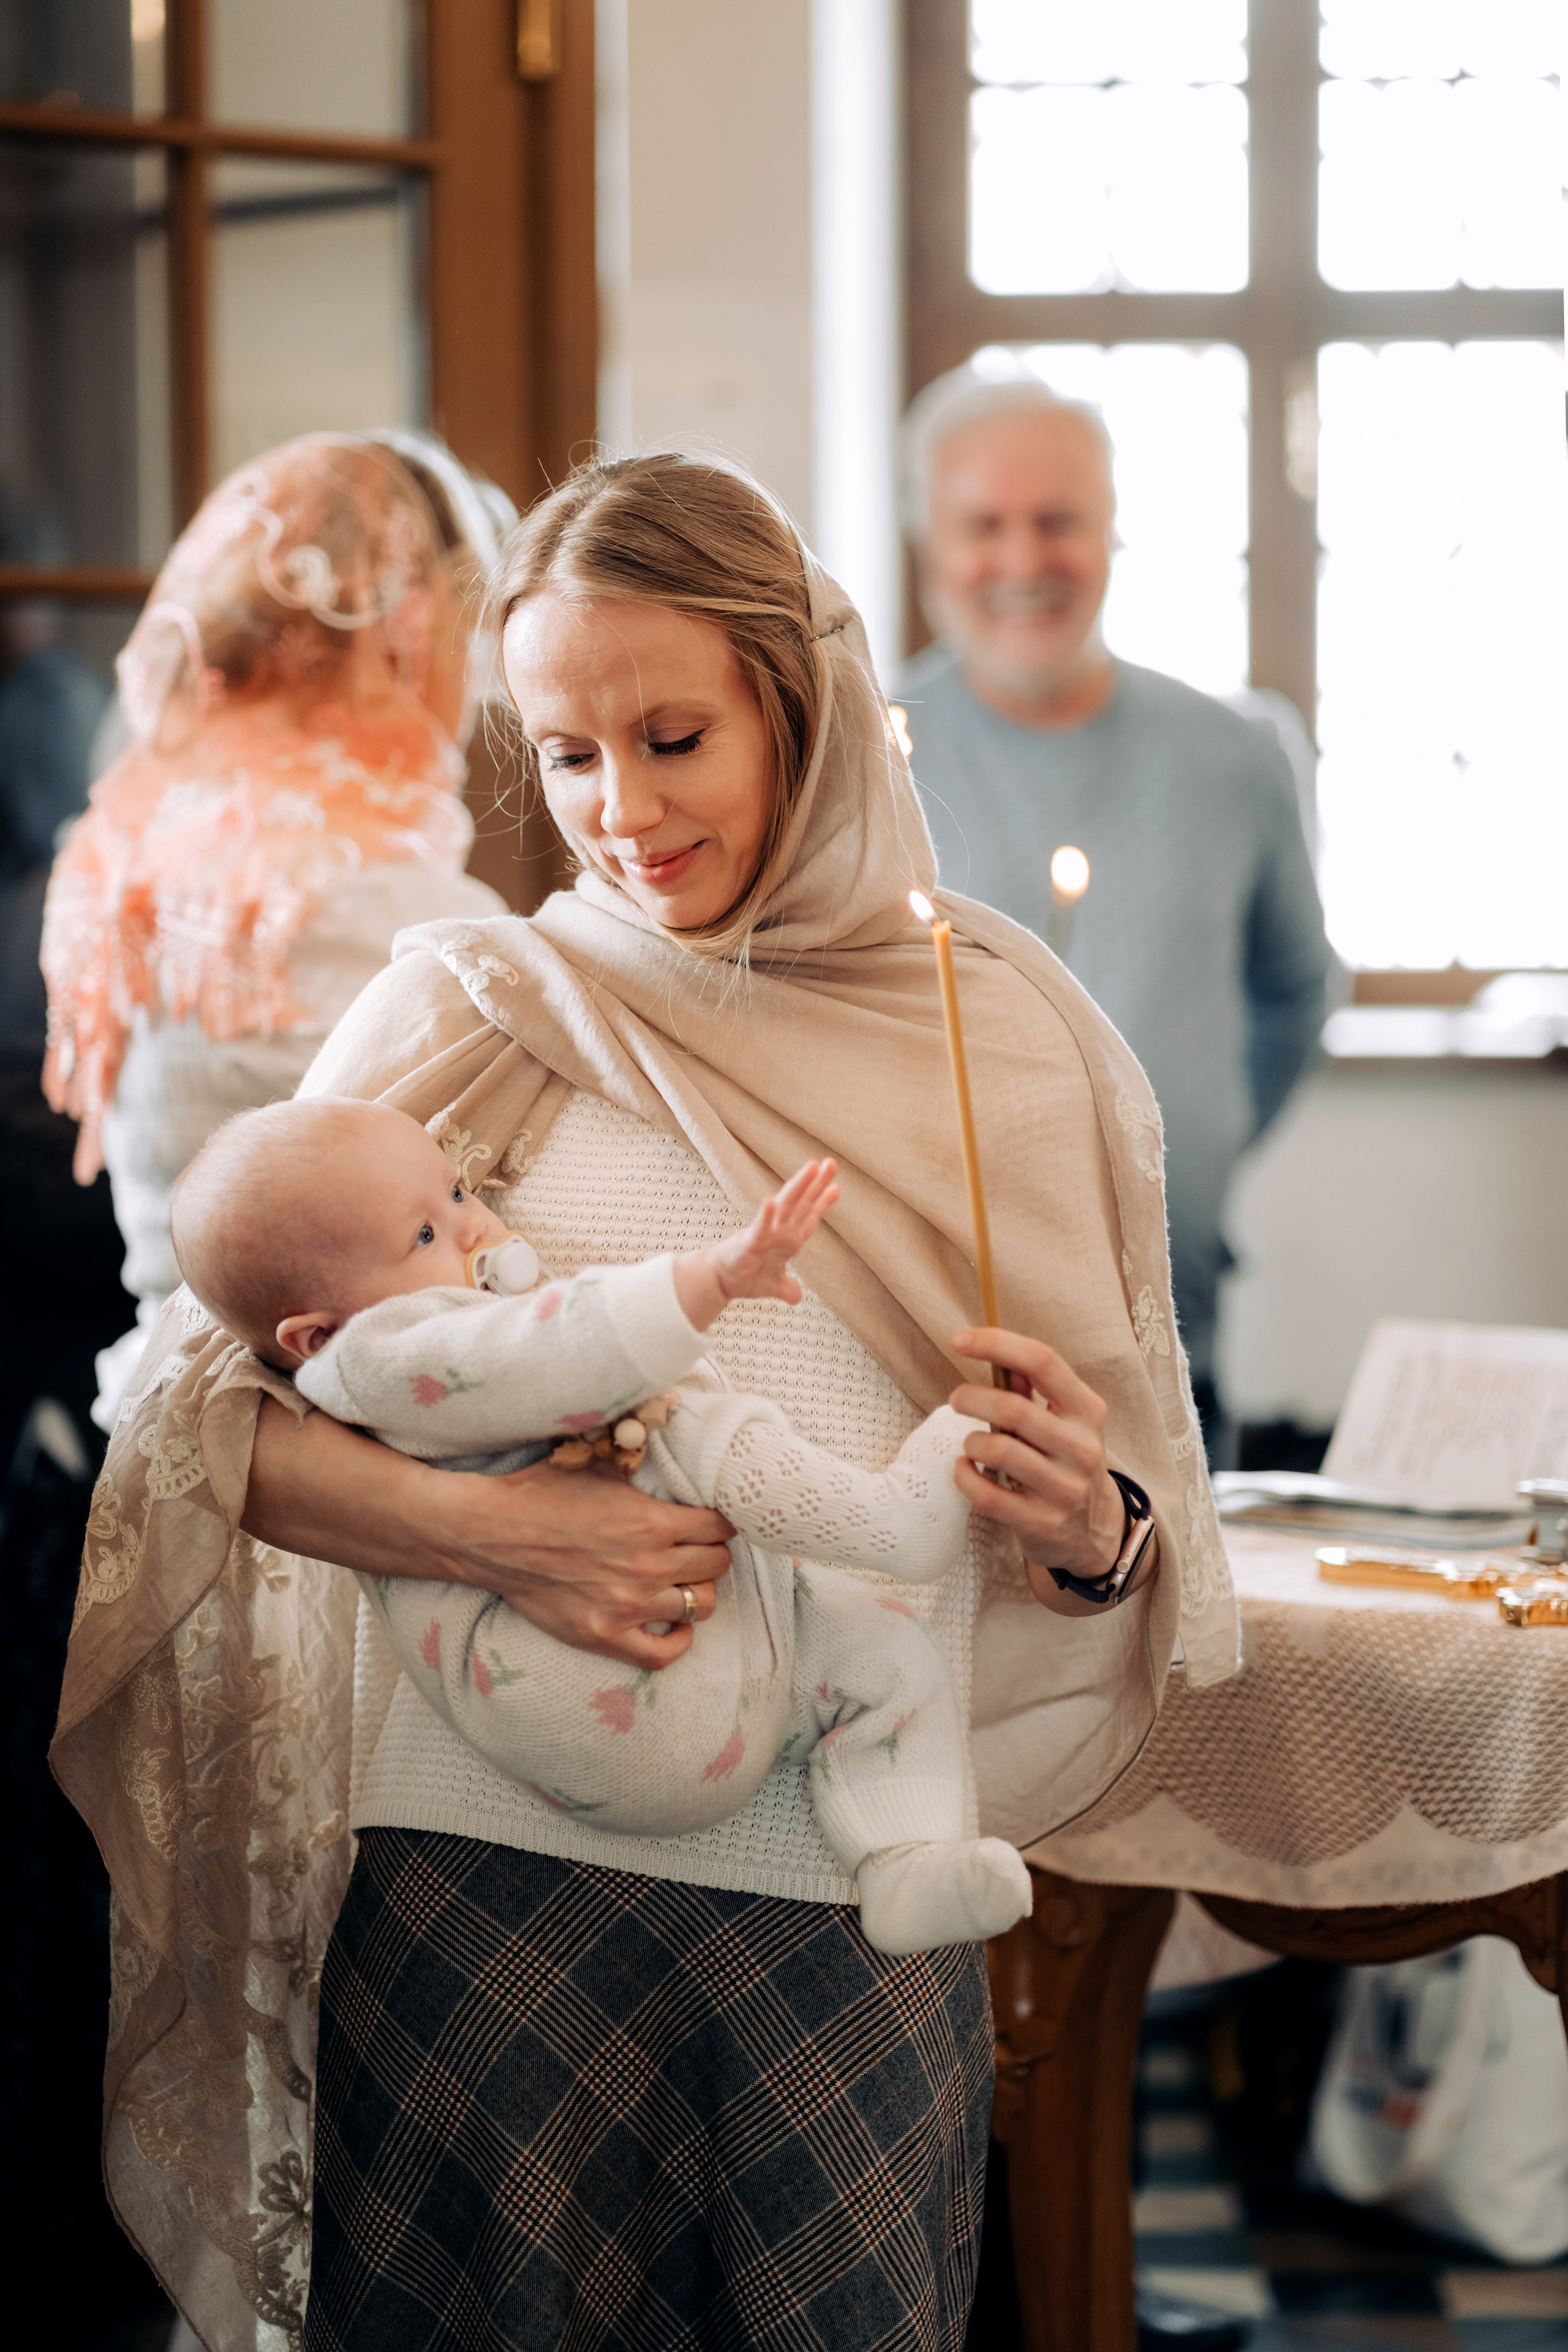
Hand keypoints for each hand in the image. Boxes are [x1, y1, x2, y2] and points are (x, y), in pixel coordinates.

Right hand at [451, 1460, 732, 1668]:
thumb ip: (635, 1452)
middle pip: (716, 1565)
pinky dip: (678, 1641)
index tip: (711, 1520)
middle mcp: (648, 1566)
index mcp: (652, 1522)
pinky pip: (662, 1653)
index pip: (720, 1527)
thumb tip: (663, 1419)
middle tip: (696, 1546)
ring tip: (682, 1579)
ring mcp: (628, 1606)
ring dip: (696, 1590)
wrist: (490, 1534)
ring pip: (698, 1606)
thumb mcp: (594, 1460)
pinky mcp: (604, 1635)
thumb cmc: (540, 1492)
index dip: (720, 1521)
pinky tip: (674, 1623)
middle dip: (711, 1552)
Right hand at [675, 1158, 838, 1325]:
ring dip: (798, 1186)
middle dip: (817, 1183)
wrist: (720, 1281)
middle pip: (802, 1203)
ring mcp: (765, 1233)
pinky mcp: (749, 1242)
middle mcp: (779, 1231)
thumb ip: (787, 1288)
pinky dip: (766, 1216)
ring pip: (786, 1205)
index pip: (809, 1217)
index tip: (836, 1187)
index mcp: (788, 1239)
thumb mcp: (773, 1285)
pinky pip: (759, 1228)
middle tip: (831, 1163)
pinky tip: (770, 1201)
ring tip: (810, 1167)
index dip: (822, 1203)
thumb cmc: (745, 1276)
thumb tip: (796, 1297)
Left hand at [948, 1328, 1127, 1610]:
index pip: (1043, 1362)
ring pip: (998, 1450)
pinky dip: (965, 1476)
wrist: (1095, 1530)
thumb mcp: (1063, 1420)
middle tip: (956, 1400)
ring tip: (971, 1444)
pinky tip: (965, 1468)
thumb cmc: (1066, 1460)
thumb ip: (1030, 1387)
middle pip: (1013, 1408)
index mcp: (1086, 1410)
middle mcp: (1081, 1447)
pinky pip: (987, 1494)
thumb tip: (992, 1349)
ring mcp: (1064, 1488)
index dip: (997, 1344)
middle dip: (971, 1398)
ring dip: (972, 1441)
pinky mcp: (1042, 1522)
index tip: (959, 1340)